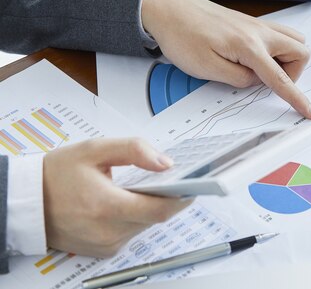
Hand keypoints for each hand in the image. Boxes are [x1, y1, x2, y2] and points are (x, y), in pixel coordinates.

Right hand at [43, 138, 191, 257]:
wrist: (26, 203)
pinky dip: (135, 217)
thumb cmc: (57, 174)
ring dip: (149, 207)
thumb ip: (134, 150)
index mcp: (106, 206)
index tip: (195, 185)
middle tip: (172, 179)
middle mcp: (108, 232)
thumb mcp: (95, 149)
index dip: (182, 198)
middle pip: (155, 217)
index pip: (159, 209)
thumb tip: (166, 163)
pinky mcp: (104, 251)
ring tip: (144, 186)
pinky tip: (126, 201)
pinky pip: (132, 233)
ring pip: (145, 225)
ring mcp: (106, 245)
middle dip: (166, 198)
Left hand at [141, 0, 310, 118]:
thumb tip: (258, 81)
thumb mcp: (207, 69)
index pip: (281, 77)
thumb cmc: (183, 36)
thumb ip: (239, 79)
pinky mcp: (250, 23)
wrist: (169, 8)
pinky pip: (279, 34)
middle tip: (267, 82)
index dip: (297, 97)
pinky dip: (277, 49)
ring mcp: (257, 25)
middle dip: (294, 72)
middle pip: (300, 52)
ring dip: (287, 59)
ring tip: (262, 70)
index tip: (310, 111)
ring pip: (293, 40)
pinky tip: (256, 57)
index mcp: (249, 46)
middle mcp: (259, 32)